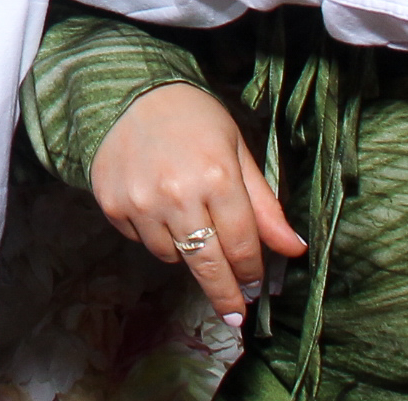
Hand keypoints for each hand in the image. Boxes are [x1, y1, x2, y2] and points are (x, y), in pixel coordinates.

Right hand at [87, 81, 303, 322]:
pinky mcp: (113, 205)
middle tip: (235, 314)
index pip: (242, 244)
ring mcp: (141, 202)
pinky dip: (155, 235)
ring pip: (173, 257)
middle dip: (226, 294)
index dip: (252, 271)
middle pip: (209, 265)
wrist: (130, 94)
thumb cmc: (195, 120)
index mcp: (217, 177)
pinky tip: (158, 207)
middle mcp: (178, 194)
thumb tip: (295, 250)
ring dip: (187, 253)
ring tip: (188, 223)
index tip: (256, 288)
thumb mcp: (237, 152)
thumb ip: (265, 205)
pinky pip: (142, 241)